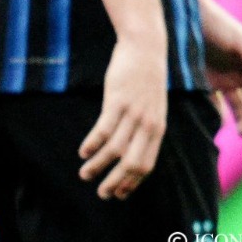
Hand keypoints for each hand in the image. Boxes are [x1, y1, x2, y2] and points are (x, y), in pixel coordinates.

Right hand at [79, 36, 167, 199]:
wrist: (146, 48)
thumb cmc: (147, 76)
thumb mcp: (154, 104)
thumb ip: (147, 124)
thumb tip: (134, 142)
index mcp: (158, 129)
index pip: (147, 164)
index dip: (132, 182)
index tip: (119, 193)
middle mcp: (148, 125)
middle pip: (132, 163)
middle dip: (116, 182)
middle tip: (102, 194)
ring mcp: (133, 114)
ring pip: (115, 150)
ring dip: (98, 166)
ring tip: (84, 175)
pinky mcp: (117, 102)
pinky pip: (104, 130)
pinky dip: (92, 144)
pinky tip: (82, 152)